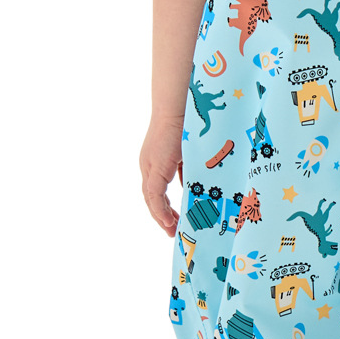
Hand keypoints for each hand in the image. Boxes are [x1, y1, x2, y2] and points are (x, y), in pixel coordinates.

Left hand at [140, 115, 184, 234]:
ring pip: (151, 199)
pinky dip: (160, 210)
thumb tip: (191, 187)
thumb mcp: (189, 153)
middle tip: (173, 231)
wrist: (182, 107)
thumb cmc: (188, 124)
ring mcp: (149, 166)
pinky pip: (154, 196)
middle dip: (162, 216)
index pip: (157, 190)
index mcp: (156, 161)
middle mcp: (148, 165)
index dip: (164, 207)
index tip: (174, 220)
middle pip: (152, 198)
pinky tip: (168, 221)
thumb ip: (187, 170)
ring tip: (172, 231)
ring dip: (161, 217)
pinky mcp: (154, 168)